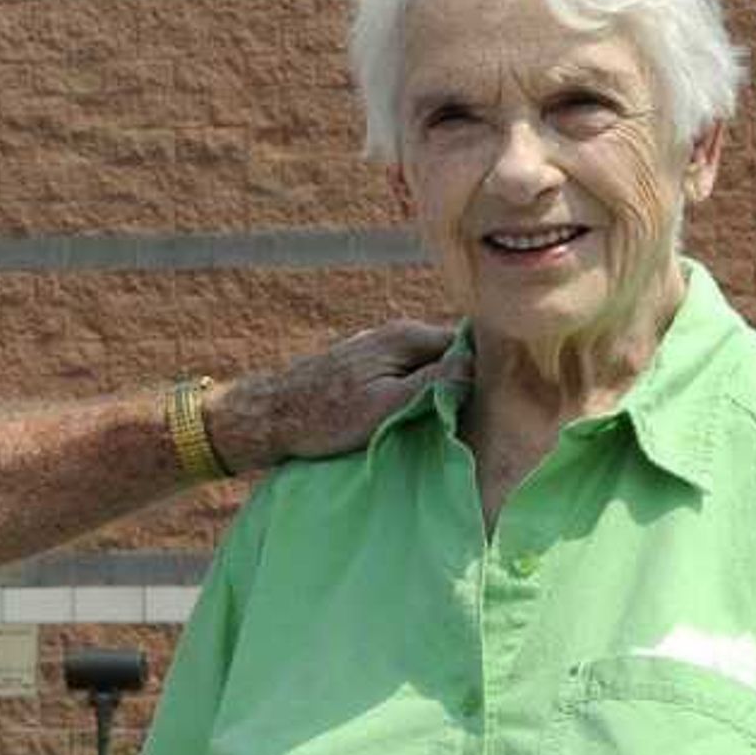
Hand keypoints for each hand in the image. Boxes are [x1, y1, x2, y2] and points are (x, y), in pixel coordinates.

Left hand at [212, 318, 462, 469]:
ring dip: (437, 391)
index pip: (468, 346)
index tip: (488, 405)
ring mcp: (381, 347)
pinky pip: (407, 375)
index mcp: (407, 336)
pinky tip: (411, 416)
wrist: (267, 417)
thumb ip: (432, 383)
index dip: (482, 374)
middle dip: (461, 382)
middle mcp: (397, 333)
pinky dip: (414, 393)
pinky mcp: (367, 365)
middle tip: (465, 418)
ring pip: (428, 367)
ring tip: (439, 421)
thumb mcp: (386, 406)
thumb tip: (474, 366)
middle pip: (450, 356)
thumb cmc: (324, 417)